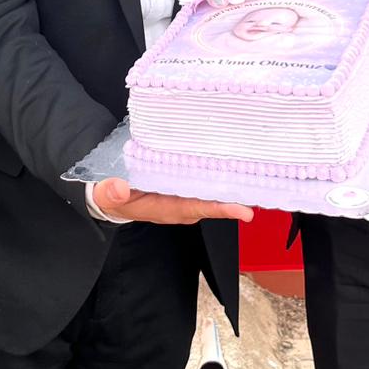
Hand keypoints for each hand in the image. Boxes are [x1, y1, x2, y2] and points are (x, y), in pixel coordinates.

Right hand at [94, 176, 254, 223]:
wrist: (109, 195)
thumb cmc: (111, 196)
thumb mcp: (105, 195)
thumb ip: (110, 192)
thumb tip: (119, 189)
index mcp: (165, 208)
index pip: (197, 208)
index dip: (220, 208)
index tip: (244, 210)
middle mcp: (181, 204)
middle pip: (213, 200)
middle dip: (237, 193)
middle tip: (263, 180)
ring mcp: (184, 194)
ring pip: (213, 190)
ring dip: (232, 181)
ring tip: (257, 167)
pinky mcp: (185, 184)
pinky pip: (206, 180)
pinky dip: (220, 172)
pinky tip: (234, 158)